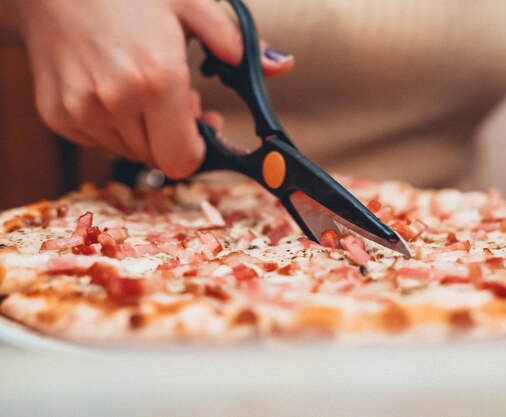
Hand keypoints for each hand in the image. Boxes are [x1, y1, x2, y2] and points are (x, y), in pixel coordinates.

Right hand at [15, 0, 293, 177]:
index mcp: (157, 79)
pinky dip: (113, 124)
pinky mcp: (58, 115)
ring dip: (144, 131)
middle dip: (174, 137)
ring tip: (142, 87)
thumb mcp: (190, 3)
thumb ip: (236, 42)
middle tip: (173, 98)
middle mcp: (117, 103)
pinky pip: (100, 141)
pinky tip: (112, 88)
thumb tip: (281, 66)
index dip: (199, 151)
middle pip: (159, 159)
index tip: (202, 127)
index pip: (184, 160)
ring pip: (130, 152)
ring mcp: (82, 112)